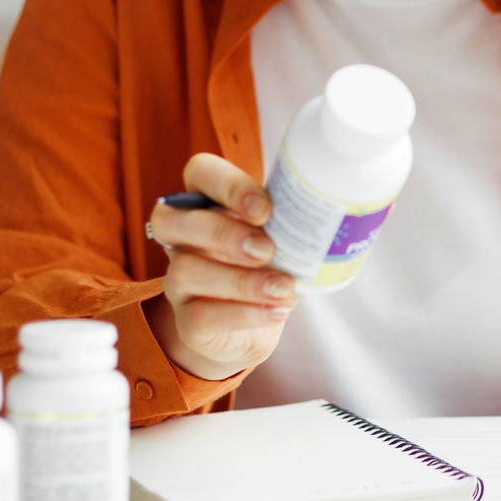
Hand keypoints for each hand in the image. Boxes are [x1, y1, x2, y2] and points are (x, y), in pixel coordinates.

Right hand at [146, 153, 297, 380]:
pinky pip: (198, 316)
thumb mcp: (284, 240)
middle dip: (223, 233)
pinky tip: (275, 311)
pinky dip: (242, 315)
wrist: (257, 327)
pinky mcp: (185, 321)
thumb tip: (327, 220)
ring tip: (283, 288)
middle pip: (172, 220)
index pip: (200, 173)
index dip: (228, 185)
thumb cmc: (271, 270)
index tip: (265, 210)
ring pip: (185, 271)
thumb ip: (291, 224)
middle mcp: (183, 239)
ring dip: (241, 281)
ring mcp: (177, 281)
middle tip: (267, 250)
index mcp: (208, 204)